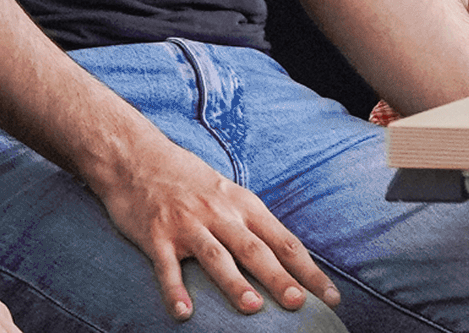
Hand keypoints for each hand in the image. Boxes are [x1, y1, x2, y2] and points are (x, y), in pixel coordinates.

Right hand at [84, 120, 335, 319]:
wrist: (137, 157)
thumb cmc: (189, 181)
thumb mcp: (229, 194)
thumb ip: (253, 224)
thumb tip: (288, 257)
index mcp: (244, 205)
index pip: (284, 241)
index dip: (309, 270)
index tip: (331, 296)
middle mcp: (219, 214)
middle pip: (254, 249)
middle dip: (278, 277)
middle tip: (299, 303)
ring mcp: (187, 224)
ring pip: (216, 256)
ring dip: (233, 282)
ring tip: (252, 307)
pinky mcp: (155, 235)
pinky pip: (167, 266)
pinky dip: (175, 290)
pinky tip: (183, 312)